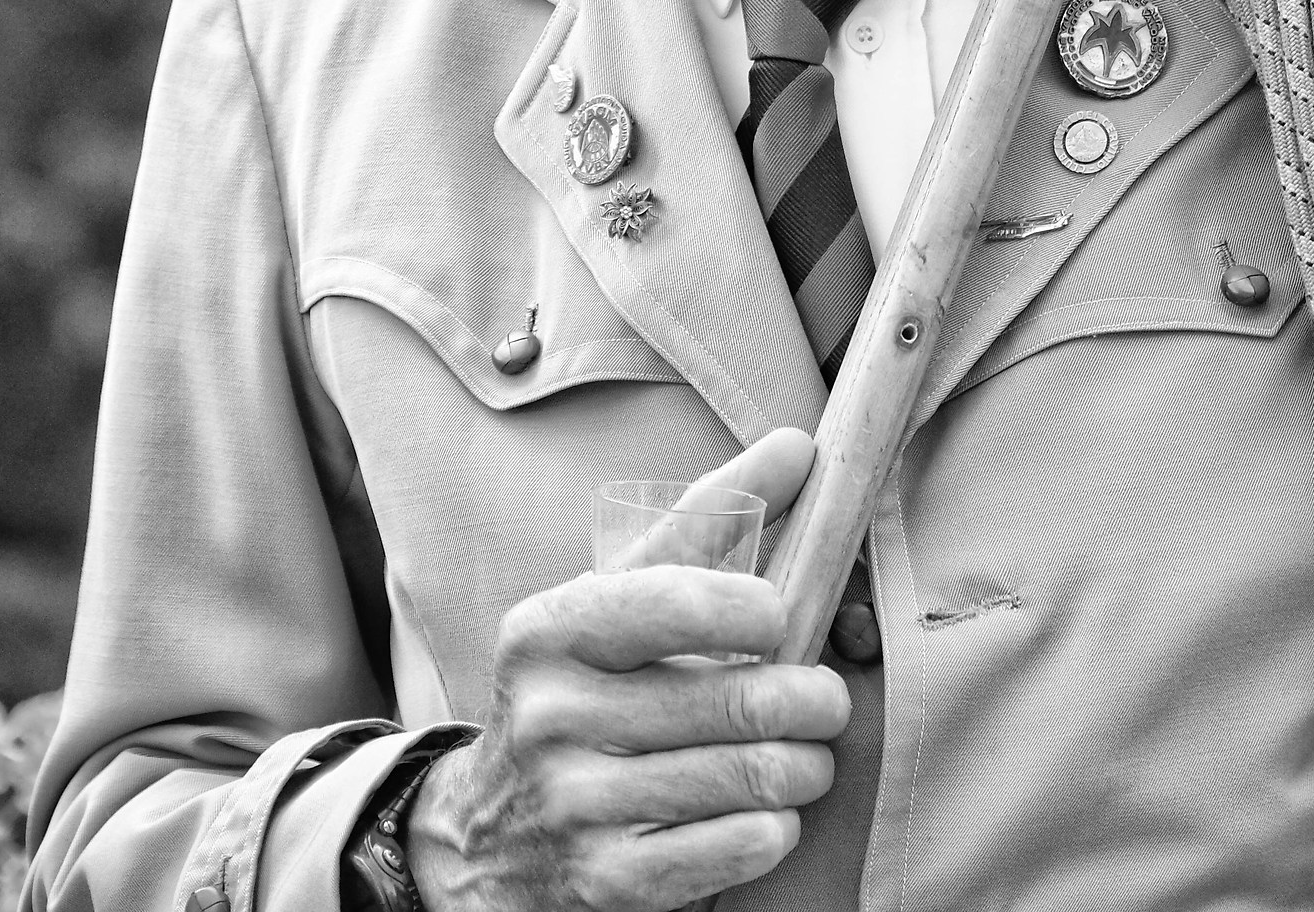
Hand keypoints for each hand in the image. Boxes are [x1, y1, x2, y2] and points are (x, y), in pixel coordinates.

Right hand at [406, 429, 845, 910]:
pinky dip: (774, 828)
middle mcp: (550, 715)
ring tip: (807, 754)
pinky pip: (733, 849)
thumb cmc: (582, 687)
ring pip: (747, 777)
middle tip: (826, 698)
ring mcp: (573, 806)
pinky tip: (770, 811)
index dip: (756, 609)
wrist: (487, 835)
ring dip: (804, 765)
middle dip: (811, 699)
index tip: (780, 619)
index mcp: (548, 629)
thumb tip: (800, 445)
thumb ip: (707, 518)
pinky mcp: (603, 883)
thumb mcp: (617, 597)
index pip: (676, 600)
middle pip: (736, 700)